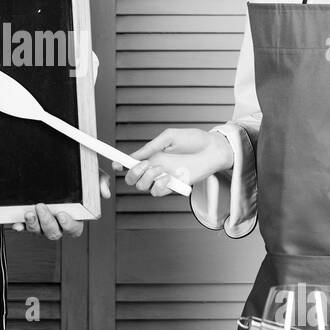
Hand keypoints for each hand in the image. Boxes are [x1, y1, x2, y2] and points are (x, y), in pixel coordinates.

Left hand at [12, 175, 111, 239]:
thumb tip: (104, 193)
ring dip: (33, 224)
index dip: (68, 225)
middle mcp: (58, 224)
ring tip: (29, 212)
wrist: (51, 169)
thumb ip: (100, 182)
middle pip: (54, 233)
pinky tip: (16, 224)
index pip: (74, 229)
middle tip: (41, 206)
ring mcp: (42, 223)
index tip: (63, 215)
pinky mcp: (29, 219)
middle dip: (47, 222)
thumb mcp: (90, 176)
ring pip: (38, 231)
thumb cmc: (77, 178)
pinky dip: (20, 226)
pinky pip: (23, 227)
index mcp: (74, 218)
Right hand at [119, 128, 233, 197]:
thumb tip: (134, 154)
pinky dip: (160, 185)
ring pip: (143, 187)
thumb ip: (151, 146)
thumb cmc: (195, 140)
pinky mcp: (175, 186)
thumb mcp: (170, 137)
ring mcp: (164, 178)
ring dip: (148, 178)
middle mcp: (156, 168)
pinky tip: (170, 176)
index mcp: (152, 155)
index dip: (120, 164)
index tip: (116, 163)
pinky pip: (158, 192)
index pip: (131, 162)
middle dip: (133, 174)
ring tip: (160, 169)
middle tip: (144, 166)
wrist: (214, 149)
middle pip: (132, 179)